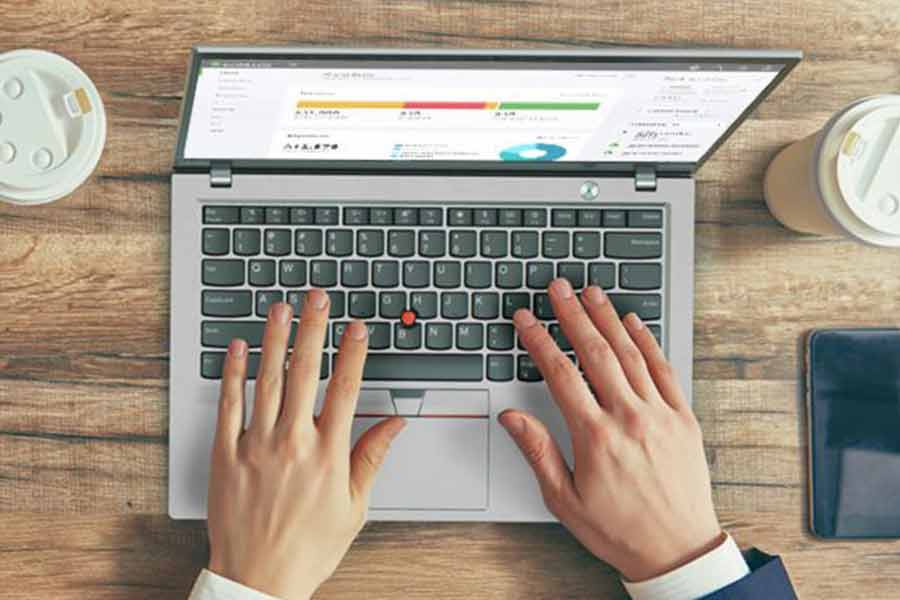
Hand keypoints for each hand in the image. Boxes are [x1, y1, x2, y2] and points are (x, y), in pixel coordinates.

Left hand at [206, 290, 405, 599]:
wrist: (259, 579)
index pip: (346, 388)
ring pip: (267, 379)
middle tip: (316, 297)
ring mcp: (256, 445)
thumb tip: (395, 423)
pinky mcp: (226, 453)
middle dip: (312, 328)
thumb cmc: (307, 547)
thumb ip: (372, 457)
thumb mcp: (354, 506)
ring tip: (281, 308)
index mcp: (328, 454)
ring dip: (275, 339)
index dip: (353, 351)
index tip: (357, 326)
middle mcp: (293, 441)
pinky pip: (228, 404)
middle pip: (305, 371)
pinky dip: (233, 373)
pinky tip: (239, 348)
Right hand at [501, 279, 721, 582]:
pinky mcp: (683, 418)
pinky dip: (647, 342)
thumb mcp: (565, 500)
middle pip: (596, 352)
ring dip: (607, 319)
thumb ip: (538, 452)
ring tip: (591, 293)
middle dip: (572, 315)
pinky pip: (663, 370)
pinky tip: (633, 322)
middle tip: (558, 288)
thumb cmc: (619, 529)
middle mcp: (629, 418)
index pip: (560, 374)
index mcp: (595, 437)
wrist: (677, 549)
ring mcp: (659, 415)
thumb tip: (512, 418)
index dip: (540, 341)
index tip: (526, 320)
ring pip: (630, 354)